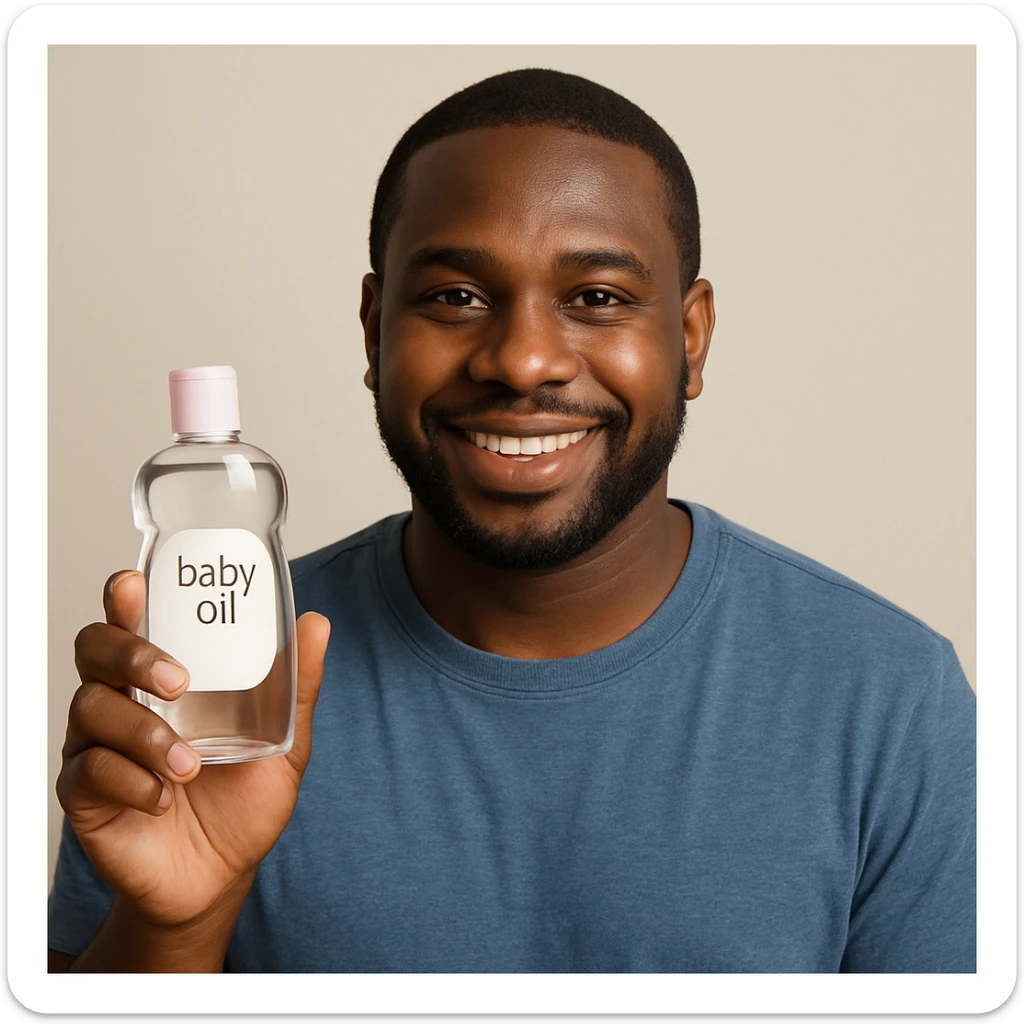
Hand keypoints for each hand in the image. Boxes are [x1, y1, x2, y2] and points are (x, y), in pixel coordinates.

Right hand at [57, 570, 330, 927]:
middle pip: (95, 648)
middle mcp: (124, 700)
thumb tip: (316, 624)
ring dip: (145, 734)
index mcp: (164, 677)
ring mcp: (99, 744)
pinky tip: (163, 798)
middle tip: (179, 682)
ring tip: (189, 766)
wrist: (220, 875)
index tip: (136, 583)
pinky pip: (89, 770)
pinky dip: (131, 781)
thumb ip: (295, 686)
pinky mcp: (85, 793)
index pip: (133, 620)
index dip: (126, 597)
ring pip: (92, 707)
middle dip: (131, 653)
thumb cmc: (242, 799)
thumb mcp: (282, 740)